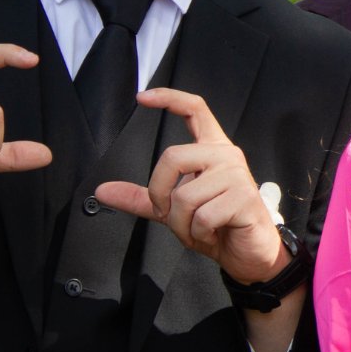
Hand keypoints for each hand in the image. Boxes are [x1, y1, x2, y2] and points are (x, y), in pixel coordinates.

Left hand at [93, 88, 286, 286]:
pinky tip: (212, 234)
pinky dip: (198, 234)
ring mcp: (237, 175)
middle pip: (172, 156)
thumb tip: (101, 190)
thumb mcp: (172, 210)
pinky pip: (202, 217)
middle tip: (169, 215)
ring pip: (184, 196)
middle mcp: (226, 155)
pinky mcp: (244, 198)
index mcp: (212, 150)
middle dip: (158, 194)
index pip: (195, 109)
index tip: (142, 97)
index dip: (169, 98)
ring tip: (198, 230)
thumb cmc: (216, 226)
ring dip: (181, 224)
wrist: (249, 254)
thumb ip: (141, 198)